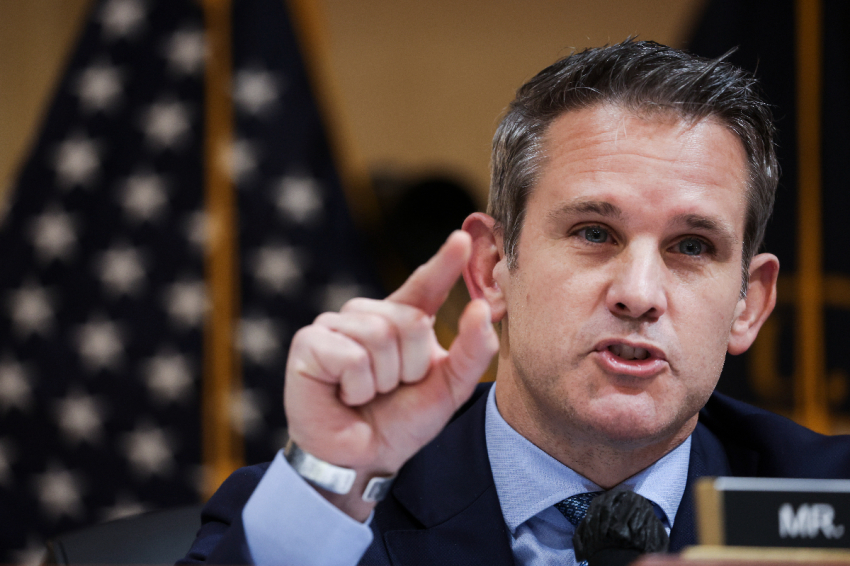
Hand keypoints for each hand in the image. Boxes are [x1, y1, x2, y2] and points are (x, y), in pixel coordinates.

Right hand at [284, 231, 498, 518]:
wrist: (362, 459)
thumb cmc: (402, 421)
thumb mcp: (449, 390)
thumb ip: (473, 352)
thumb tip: (483, 309)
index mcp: (402, 321)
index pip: (425, 285)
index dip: (444, 263)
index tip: (463, 240)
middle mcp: (367, 315)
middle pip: (409, 321)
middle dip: (410, 367)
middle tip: (391, 389)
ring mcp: (335, 326)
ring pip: (380, 336)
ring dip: (383, 380)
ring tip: (367, 394)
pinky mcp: (308, 343)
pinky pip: (350, 355)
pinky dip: (355, 385)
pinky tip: (343, 394)